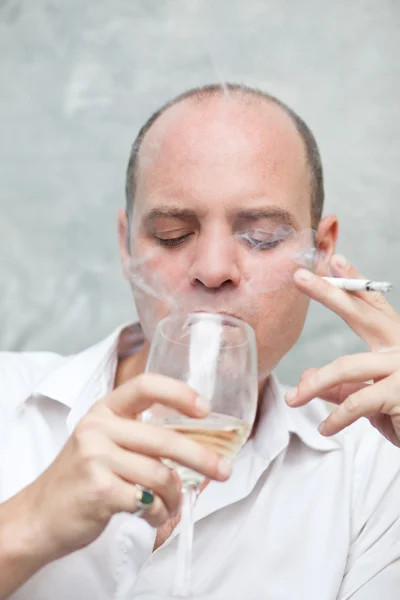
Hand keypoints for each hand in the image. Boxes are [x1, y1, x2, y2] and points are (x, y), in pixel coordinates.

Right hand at [16, 373, 230, 561]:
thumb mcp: (102, 443)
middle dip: (201, 458)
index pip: (145, 385)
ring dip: (175, 495)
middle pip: (163, 438)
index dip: (179, 392)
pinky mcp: (99, 489)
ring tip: (173, 503)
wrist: (39, 515)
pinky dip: (159, 513)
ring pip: (160, 474)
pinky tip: (154, 515)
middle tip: (223, 471)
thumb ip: (139, 436)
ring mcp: (96, 458)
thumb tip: (196, 445)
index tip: (205, 408)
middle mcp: (98, 428)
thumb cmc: (82, 478)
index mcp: (103, 410)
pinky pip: (148, 500)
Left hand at [287, 254, 399, 446]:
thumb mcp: (373, 399)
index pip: (373, 305)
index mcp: (395, 340)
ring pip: (346, 367)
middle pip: (360, 313)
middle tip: (299, 277)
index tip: (335, 260)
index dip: (355, 282)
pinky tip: (326, 428)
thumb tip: (308, 377)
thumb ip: (344, 387)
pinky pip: (356, 401)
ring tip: (294, 399)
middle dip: (328, 293)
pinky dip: (336, 418)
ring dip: (314, 385)